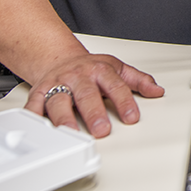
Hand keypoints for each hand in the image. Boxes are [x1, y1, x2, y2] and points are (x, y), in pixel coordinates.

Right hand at [24, 52, 164, 137]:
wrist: (60, 59)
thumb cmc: (90, 68)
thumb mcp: (118, 68)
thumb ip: (138, 80)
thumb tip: (157, 90)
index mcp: (100, 71)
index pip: (116, 86)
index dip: (125, 102)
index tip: (132, 117)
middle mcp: (78, 77)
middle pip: (86, 94)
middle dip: (94, 113)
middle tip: (101, 129)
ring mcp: (58, 84)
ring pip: (58, 101)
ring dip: (64, 118)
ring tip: (71, 132)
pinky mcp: (39, 93)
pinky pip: (34, 105)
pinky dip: (34, 117)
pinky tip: (38, 128)